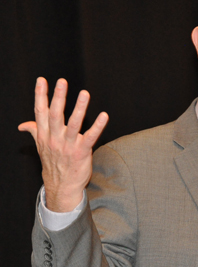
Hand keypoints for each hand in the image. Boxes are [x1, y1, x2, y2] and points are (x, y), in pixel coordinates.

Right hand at [19, 78, 107, 211]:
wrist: (61, 186)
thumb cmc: (54, 162)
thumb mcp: (41, 146)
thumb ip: (35, 131)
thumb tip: (22, 125)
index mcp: (44, 135)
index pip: (40, 112)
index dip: (41, 96)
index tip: (42, 80)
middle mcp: (54, 139)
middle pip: (55, 115)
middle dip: (58, 98)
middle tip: (62, 82)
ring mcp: (68, 146)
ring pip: (73, 124)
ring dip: (79, 109)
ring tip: (84, 93)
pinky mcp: (82, 152)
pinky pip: (91, 137)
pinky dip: (98, 127)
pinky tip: (104, 116)